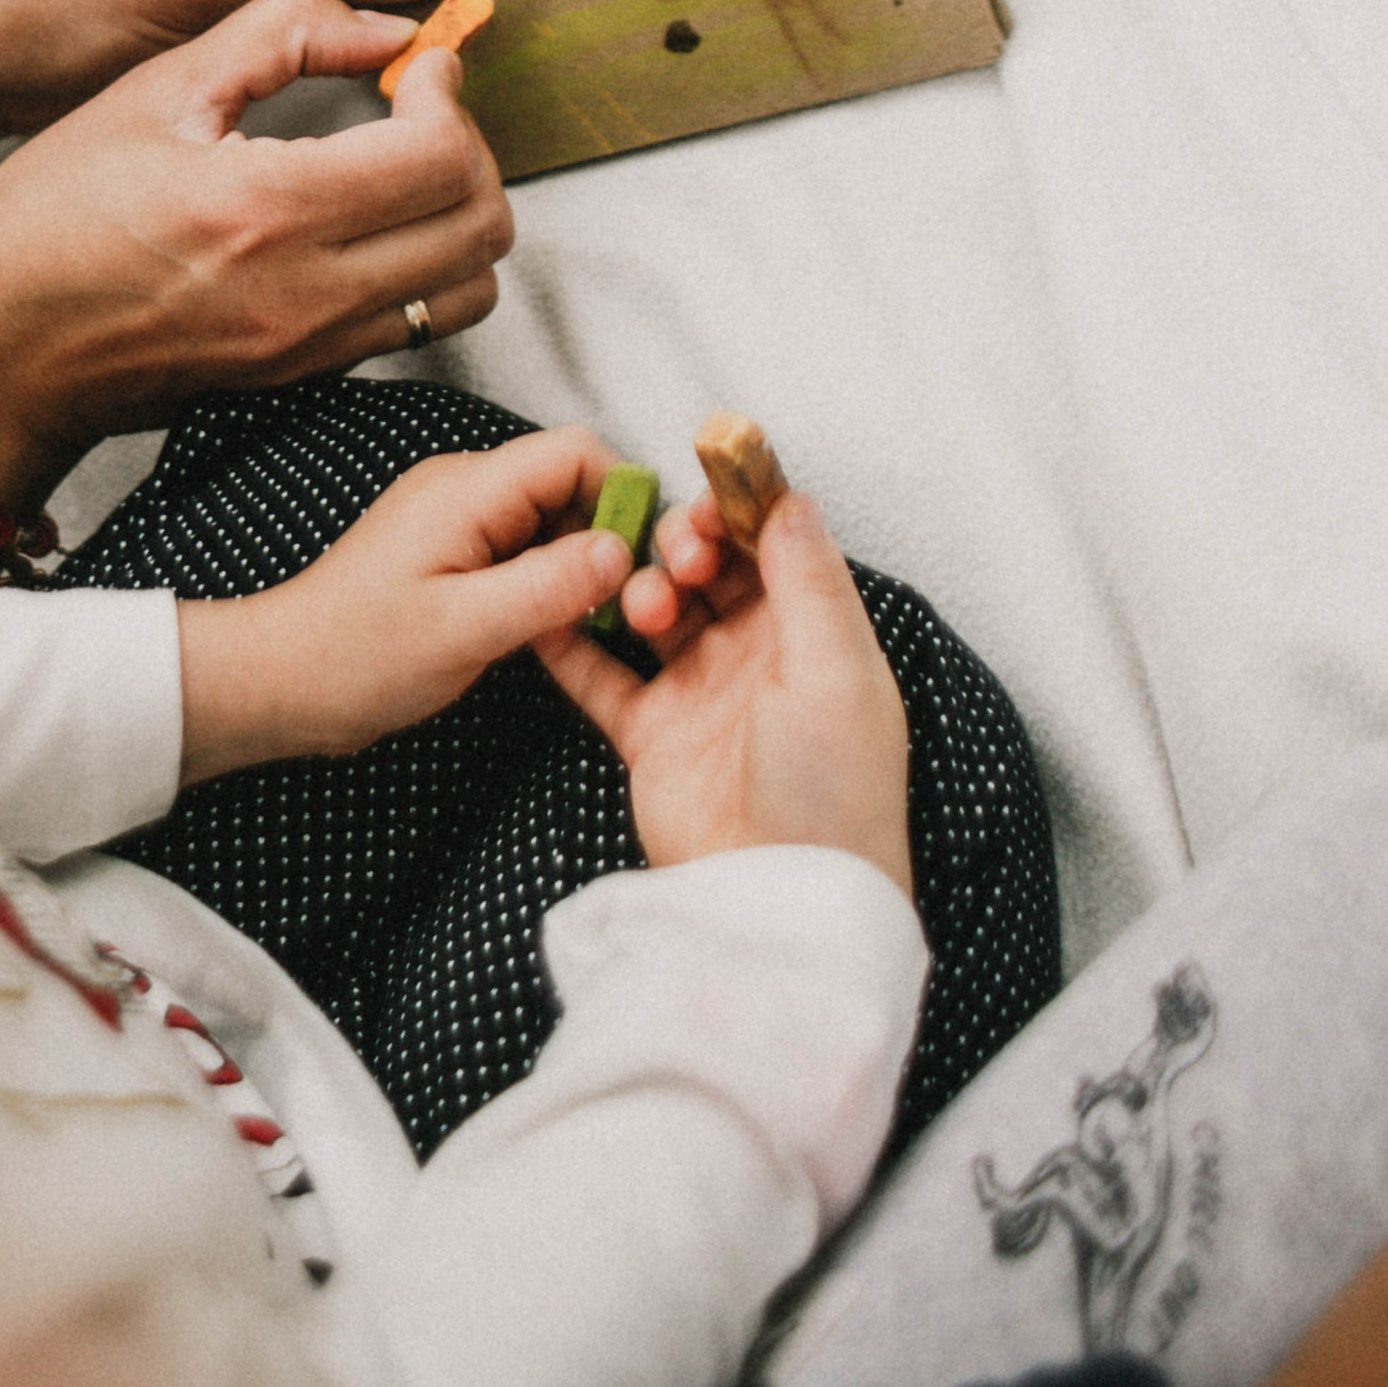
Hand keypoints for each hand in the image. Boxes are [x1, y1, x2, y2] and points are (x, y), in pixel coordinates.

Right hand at [0, 0, 512, 580]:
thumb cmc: (43, 224)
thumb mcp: (150, 91)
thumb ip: (275, 32)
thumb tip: (374, 17)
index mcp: (268, 210)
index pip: (443, 157)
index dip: (450, 94)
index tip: (419, 65)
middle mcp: (307, 294)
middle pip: (481, 226)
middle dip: (469, 149)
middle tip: (419, 108)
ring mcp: (310, 348)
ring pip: (467, 289)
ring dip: (458, 216)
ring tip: (400, 164)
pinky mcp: (302, 378)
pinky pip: (415, 326)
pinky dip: (423, 269)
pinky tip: (363, 222)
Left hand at [178, 430, 634, 777]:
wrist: (281, 681)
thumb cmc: (354, 656)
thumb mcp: (464, 628)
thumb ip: (548, 587)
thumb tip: (623, 551)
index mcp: (467, 488)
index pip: (575, 451)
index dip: (621, 496)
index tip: (641, 562)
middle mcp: (465, 489)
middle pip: (571, 484)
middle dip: (606, 536)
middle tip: (620, 609)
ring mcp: (458, 520)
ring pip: (552, 521)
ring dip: (578, 567)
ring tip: (582, 626)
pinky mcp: (455, 554)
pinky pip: (525, 551)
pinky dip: (547, 584)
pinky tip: (546, 631)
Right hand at [531, 488, 911, 891]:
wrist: (776, 900)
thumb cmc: (830, 789)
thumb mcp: (836, 671)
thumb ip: (807, 579)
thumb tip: (788, 496)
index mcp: (816, 637)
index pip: (775, 547)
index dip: (740, 512)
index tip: (708, 486)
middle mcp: (759, 658)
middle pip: (712, 571)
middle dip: (686, 545)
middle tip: (677, 557)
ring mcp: (701, 695)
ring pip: (658, 611)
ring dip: (642, 588)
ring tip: (643, 605)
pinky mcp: (652, 735)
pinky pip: (602, 675)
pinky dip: (574, 642)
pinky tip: (551, 611)